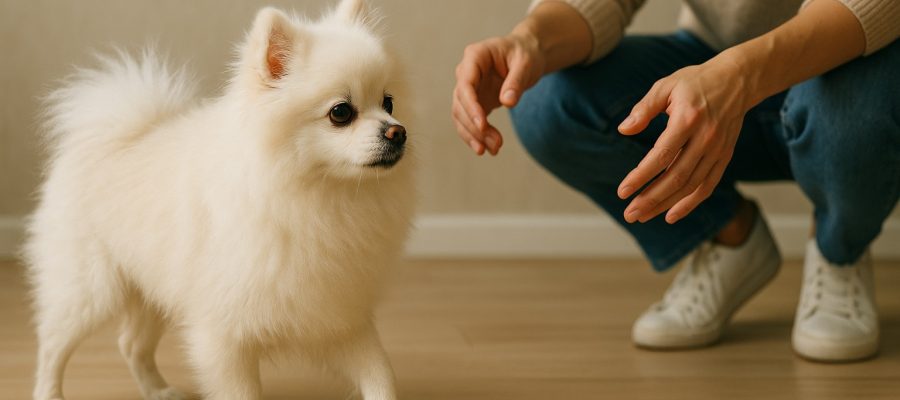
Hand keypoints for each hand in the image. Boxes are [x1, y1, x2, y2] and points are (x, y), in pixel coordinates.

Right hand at [452, 32, 545, 154]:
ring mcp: (468, 89)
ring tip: (494, 149)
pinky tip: (487, 149)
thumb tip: (507, 102)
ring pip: (461, 116)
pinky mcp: (474, 102)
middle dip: (475, 127)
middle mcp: (466, 73)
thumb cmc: (525, 53)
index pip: (465, 85)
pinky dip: (476, 136)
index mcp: (475, 56)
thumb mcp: (525, 63)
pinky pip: (469, 121)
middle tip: (496, 144)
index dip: (471, 107)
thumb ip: (516, 81)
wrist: (526, 54)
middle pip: (460, 104)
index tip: (482, 125)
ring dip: (474, 135)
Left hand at [616, 57, 751, 223]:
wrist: (737, 80)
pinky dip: (690, 203)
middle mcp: (705, 138)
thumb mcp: (666, 86)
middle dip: (651, 199)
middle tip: (630, 214)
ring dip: (666, 204)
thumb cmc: (695, 82)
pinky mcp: (725, 157)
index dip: (641, 176)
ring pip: (691, 185)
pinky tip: (671, 215)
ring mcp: (718, 150)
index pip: (661, 156)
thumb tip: (623, 129)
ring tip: (643, 216)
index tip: (623, 192)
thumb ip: (644, 108)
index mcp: (688, 120)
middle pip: (676, 177)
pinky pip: (708, 185)